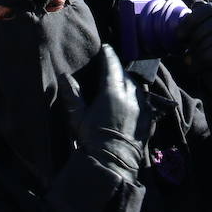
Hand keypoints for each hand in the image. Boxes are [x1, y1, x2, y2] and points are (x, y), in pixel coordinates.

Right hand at [59, 45, 149, 182]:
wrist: (113, 164)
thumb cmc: (92, 140)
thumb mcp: (78, 118)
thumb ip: (72, 95)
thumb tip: (63, 77)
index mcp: (112, 92)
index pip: (111, 66)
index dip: (108, 55)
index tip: (105, 47)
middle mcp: (130, 97)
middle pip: (125, 74)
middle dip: (118, 67)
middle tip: (111, 63)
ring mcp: (142, 109)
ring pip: (136, 87)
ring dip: (129, 81)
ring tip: (121, 80)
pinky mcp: (148, 121)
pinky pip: (145, 102)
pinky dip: (138, 96)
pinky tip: (133, 100)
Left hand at [176, 1, 211, 96]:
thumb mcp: (207, 34)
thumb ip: (199, 21)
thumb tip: (189, 11)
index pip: (210, 8)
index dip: (192, 20)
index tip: (179, 34)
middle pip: (207, 27)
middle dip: (192, 40)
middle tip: (186, 51)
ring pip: (209, 42)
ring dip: (195, 54)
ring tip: (189, 61)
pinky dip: (200, 64)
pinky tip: (194, 69)